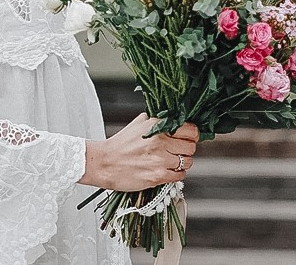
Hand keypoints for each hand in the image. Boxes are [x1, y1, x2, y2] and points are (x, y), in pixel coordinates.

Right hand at [79, 113, 198, 190]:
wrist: (104, 163)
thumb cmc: (120, 144)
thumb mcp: (138, 124)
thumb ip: (156, 120)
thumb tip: (173, 119)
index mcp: (157, 126)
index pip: (190, 129)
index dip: (192, 134)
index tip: (190, 138)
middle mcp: (160, 142)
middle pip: (191, 147)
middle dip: (187, 149)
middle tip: (179, 151)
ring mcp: (160, 160)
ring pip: (187, 162)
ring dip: (183, 163)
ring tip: (173, 162)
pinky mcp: (157, 176)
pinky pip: (179, 176)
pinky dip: (177, 174)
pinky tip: (168, 171)